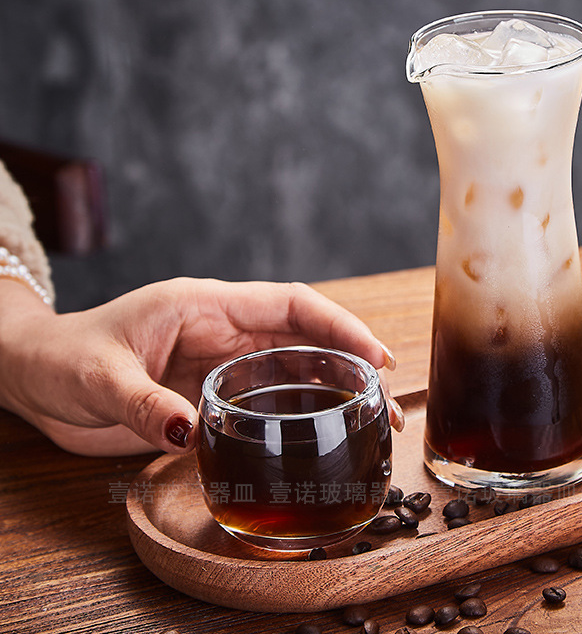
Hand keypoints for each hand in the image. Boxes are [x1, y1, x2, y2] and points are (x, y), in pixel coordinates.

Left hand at [0, 278, 403, 455]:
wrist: (36, 378)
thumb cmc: (63, 360)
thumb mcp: (98, 377)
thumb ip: (142, 403)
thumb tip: (190, 433)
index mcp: (206, 306)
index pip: (289, 305)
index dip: (338, 324)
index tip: (375, 355)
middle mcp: (223, 331)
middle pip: (303, 336)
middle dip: (351, 359)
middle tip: (387, 399)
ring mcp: (221, 363)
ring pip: (292, 368)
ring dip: (334, 388)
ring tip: (372, 419)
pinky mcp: (211, 394)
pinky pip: (266, 399)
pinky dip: (299, 412)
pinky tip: (319, 433)